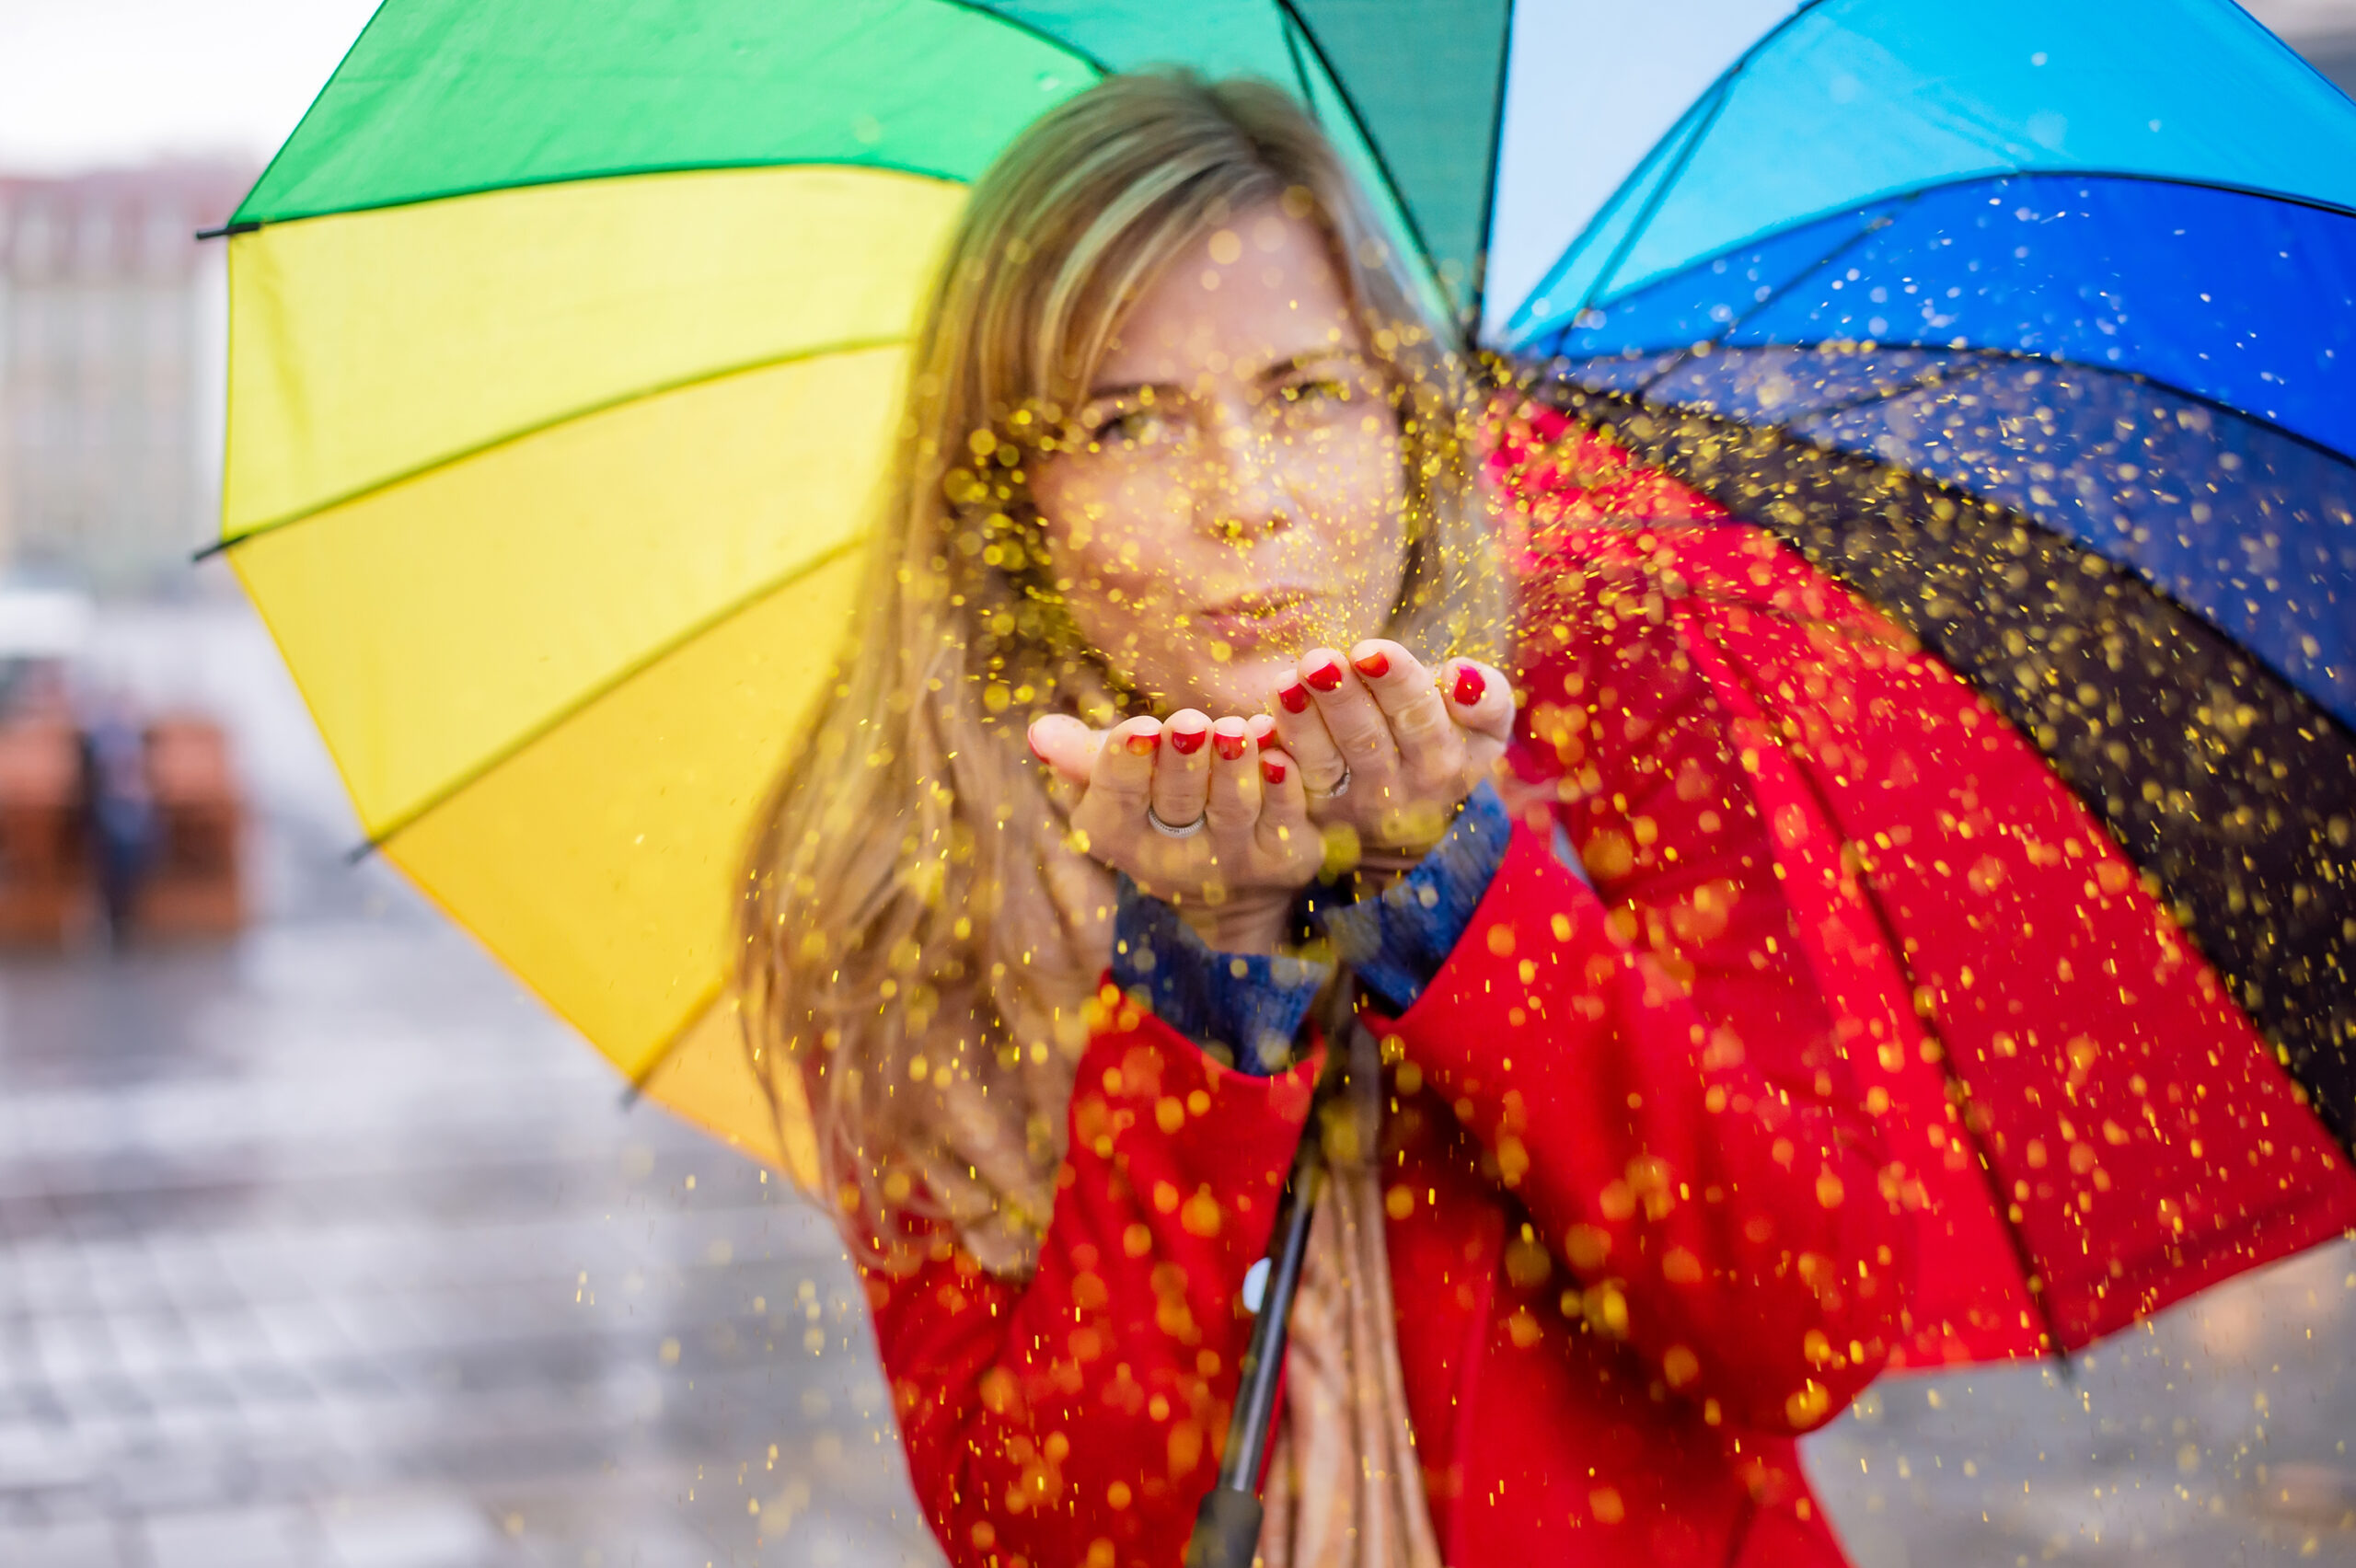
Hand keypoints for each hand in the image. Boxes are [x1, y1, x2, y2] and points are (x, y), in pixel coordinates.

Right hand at [1028, 709, 1322, 953]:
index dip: (1127, 764)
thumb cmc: (1159, 803)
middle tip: (1189, 725)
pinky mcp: (1286, 858)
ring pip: (1233, 810)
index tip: (1140, 728)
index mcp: (1118, 834)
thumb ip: (1082, 754)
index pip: (1116, 799)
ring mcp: (1234, 861)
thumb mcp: (1114, 781)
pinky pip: (1285, 821)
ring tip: (1235, 730)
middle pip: (1177, 805)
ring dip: (1233, 769)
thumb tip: (1040, 732)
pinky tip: (1279, 756)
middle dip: (1182, 763)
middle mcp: (1173, 858)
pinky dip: (1283, 789)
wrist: (1226, 878)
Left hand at [1268, 639, 1514, 857]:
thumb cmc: (1445, 738)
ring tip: (1285, 683)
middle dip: (1341, 698)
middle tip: (1318, 661)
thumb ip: (1488, 698)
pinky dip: (1273, 755)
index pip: (1420, 717)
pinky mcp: (1310, 814)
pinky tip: (1255, 727)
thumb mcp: (1484, 728)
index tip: (1369, 650)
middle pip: (1367, 740)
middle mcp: (1398, 791)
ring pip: (1323, 764)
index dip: (1395, 682)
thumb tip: (1461, 676)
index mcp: (1446, 761)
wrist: (1413, 814)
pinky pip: (1286, 788)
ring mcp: (1350, 806)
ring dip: (1301, 723)